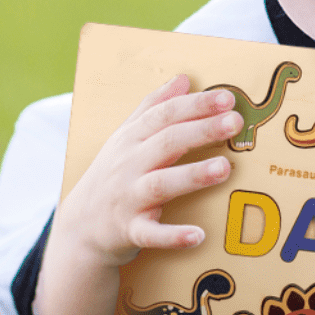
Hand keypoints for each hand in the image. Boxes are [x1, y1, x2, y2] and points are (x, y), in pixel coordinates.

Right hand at [55, 74, 242, 267]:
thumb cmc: (113, 174)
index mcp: (132, 139)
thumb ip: (155, 106)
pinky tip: (198, 236)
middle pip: (167, 143)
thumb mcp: (127, 136)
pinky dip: (173, 236)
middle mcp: (129, 165)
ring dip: (192, 176)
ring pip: (161, 184)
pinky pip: (151, 234)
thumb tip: (184, 78)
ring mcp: (128, 198)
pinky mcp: (129, 231)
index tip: (227, 98)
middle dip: (201, 131)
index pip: (165, 115)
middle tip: (235, 122)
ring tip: (224, 168)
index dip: (195, 105)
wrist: (79, 227)